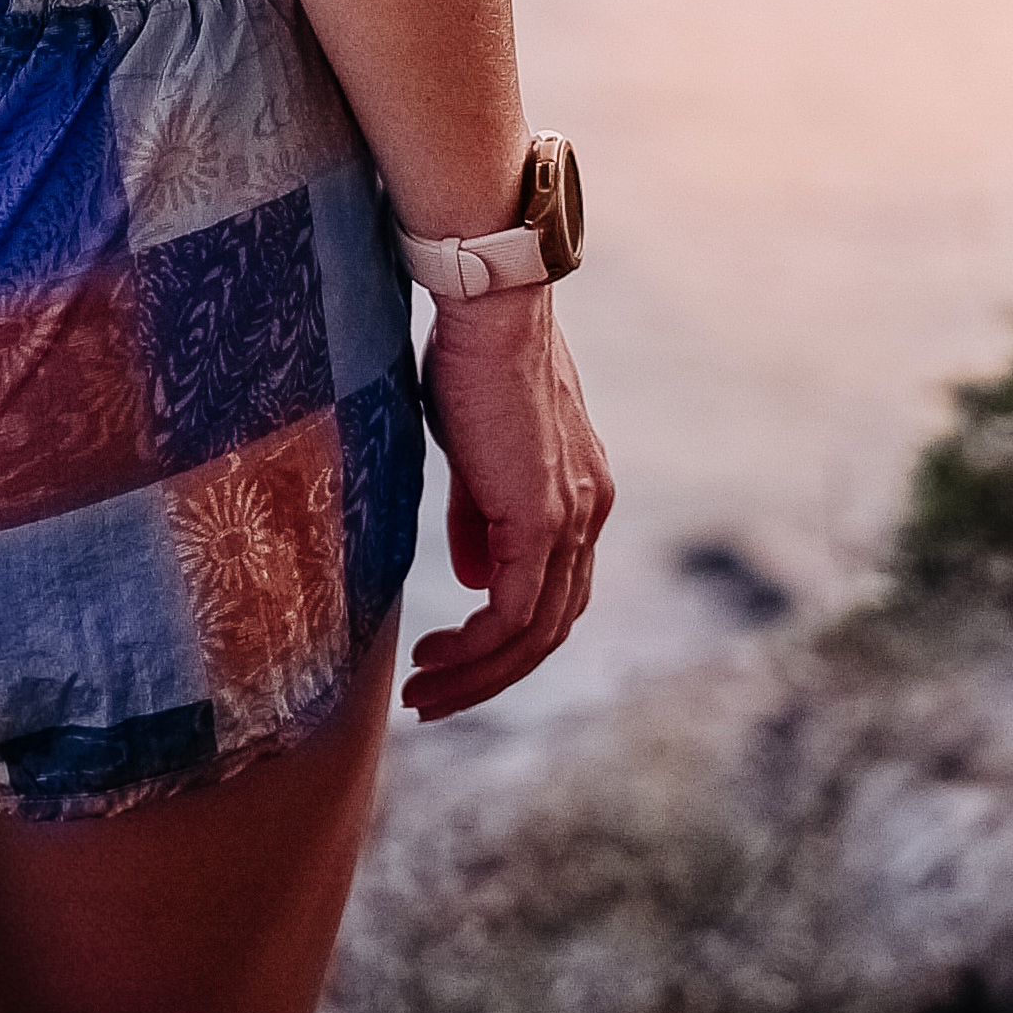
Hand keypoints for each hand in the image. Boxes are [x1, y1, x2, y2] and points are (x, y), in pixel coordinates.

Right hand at [403, 284, 607, 717]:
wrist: (491, 312)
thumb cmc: (474, 364)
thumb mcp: (477, 454)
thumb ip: (481, 518)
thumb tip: (473, 580)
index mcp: (579, 495)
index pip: (557, 592)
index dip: (507, 639)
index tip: (450, 661)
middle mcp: (589, 512)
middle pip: (553, 626)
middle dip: (491, 675)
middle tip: (433, 700)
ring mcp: (572, 517)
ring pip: (538, 631)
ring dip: (478, 674)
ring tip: (423, 694)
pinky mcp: (542, 516)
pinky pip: (516, 610)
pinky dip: (477, 647)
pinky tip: (435, 657)